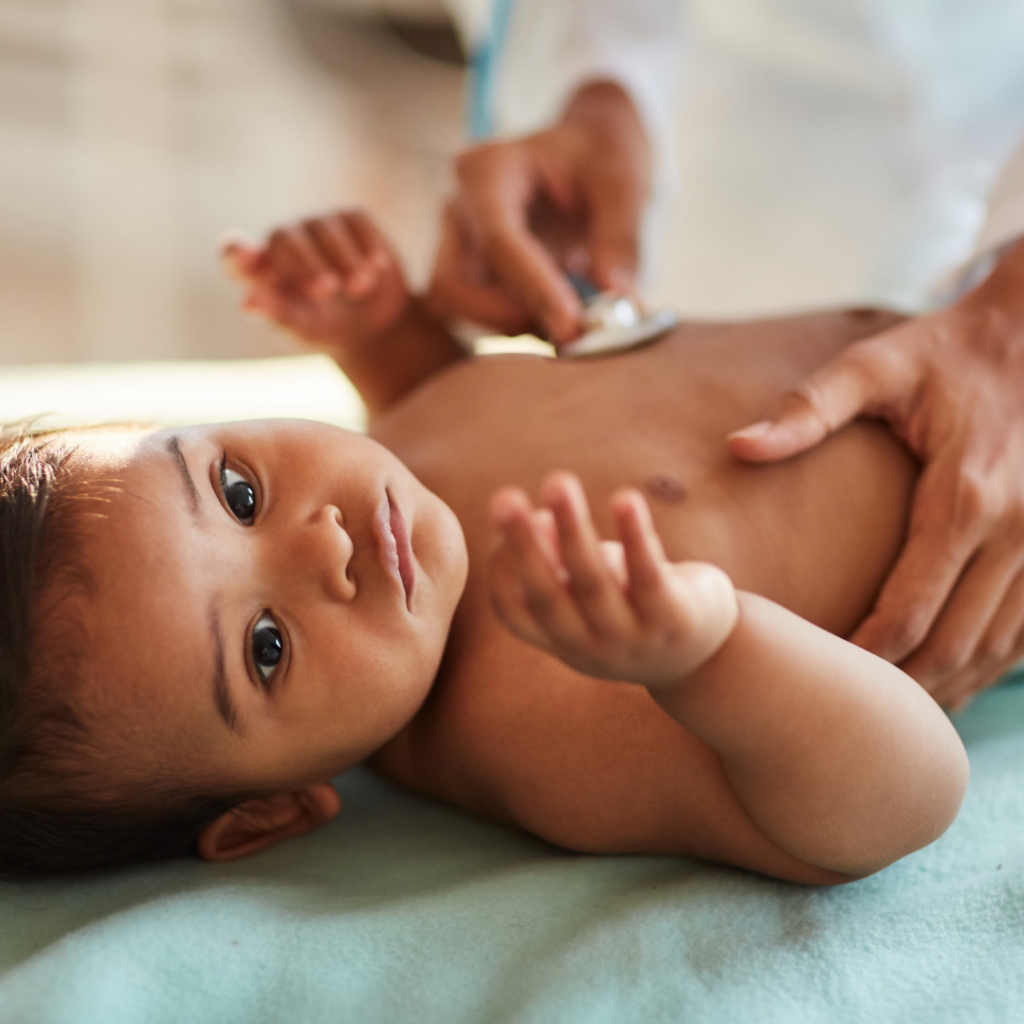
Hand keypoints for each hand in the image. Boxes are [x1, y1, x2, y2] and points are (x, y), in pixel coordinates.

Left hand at [222, 209, 409, 353]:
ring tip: (360, 289)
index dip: (238, 253)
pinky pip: (355, 220)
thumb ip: (279, 315)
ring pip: (324, 228)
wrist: (374, 327)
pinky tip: (376, 267)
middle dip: (306, 264)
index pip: (235, 255)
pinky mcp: (352, 219)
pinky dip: (366, 244)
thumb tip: (247, 302)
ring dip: (344, 259)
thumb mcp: (305, 329)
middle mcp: (285, 241)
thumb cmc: (327, 329)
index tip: (246, 258)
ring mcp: (318, 226)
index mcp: (261, 272)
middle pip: (284, 238)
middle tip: (327, 292)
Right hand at [426, 81, 649, 344]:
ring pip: (457, 308)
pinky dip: (514, 329)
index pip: (498, 242)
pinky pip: (474, 318)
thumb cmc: (600, 154)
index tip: (573, 326)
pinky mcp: (469, 276)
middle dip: (507, 317)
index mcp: (489, 171)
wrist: (588, 153)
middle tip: (570, 333)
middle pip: (454, 285)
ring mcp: (458, 246)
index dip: (534, 289)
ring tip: (571, 326)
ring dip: (511, 327)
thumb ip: (620, 238)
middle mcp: (460, 210)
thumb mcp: (622, 180)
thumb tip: (616, 298)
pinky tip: (556, 324)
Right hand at [489, 471, 738, 686]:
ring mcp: (631, 639)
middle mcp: (589, 647)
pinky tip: (625, 498)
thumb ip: (560, 561)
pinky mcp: (674, 621)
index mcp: (560, 640)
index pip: (514, 610)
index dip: (501, 565)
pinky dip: (634, 537)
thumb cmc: (634, 606)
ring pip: (594, 583)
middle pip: (547, 596)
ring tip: (557, 482)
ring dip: (573, 530)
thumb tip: (535, 518)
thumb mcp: (591, 589)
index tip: (503, 514)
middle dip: (524, 544)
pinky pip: (648, 575)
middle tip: (503, 498)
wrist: (707, 656)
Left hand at [728, 240, 1023, 707]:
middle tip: (848, 715)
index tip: (821, 678)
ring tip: (893, 716)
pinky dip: (989, 666)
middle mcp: (1017, 531)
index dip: (864, 655)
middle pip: (954, 644)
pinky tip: (950, 680)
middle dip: (901, 687)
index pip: (909, 609)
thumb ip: (809, 409)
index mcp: (964, 496)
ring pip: (998, 649)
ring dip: (947, 688)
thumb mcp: (877, 365)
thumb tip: (739, 447)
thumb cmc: (948, 351)